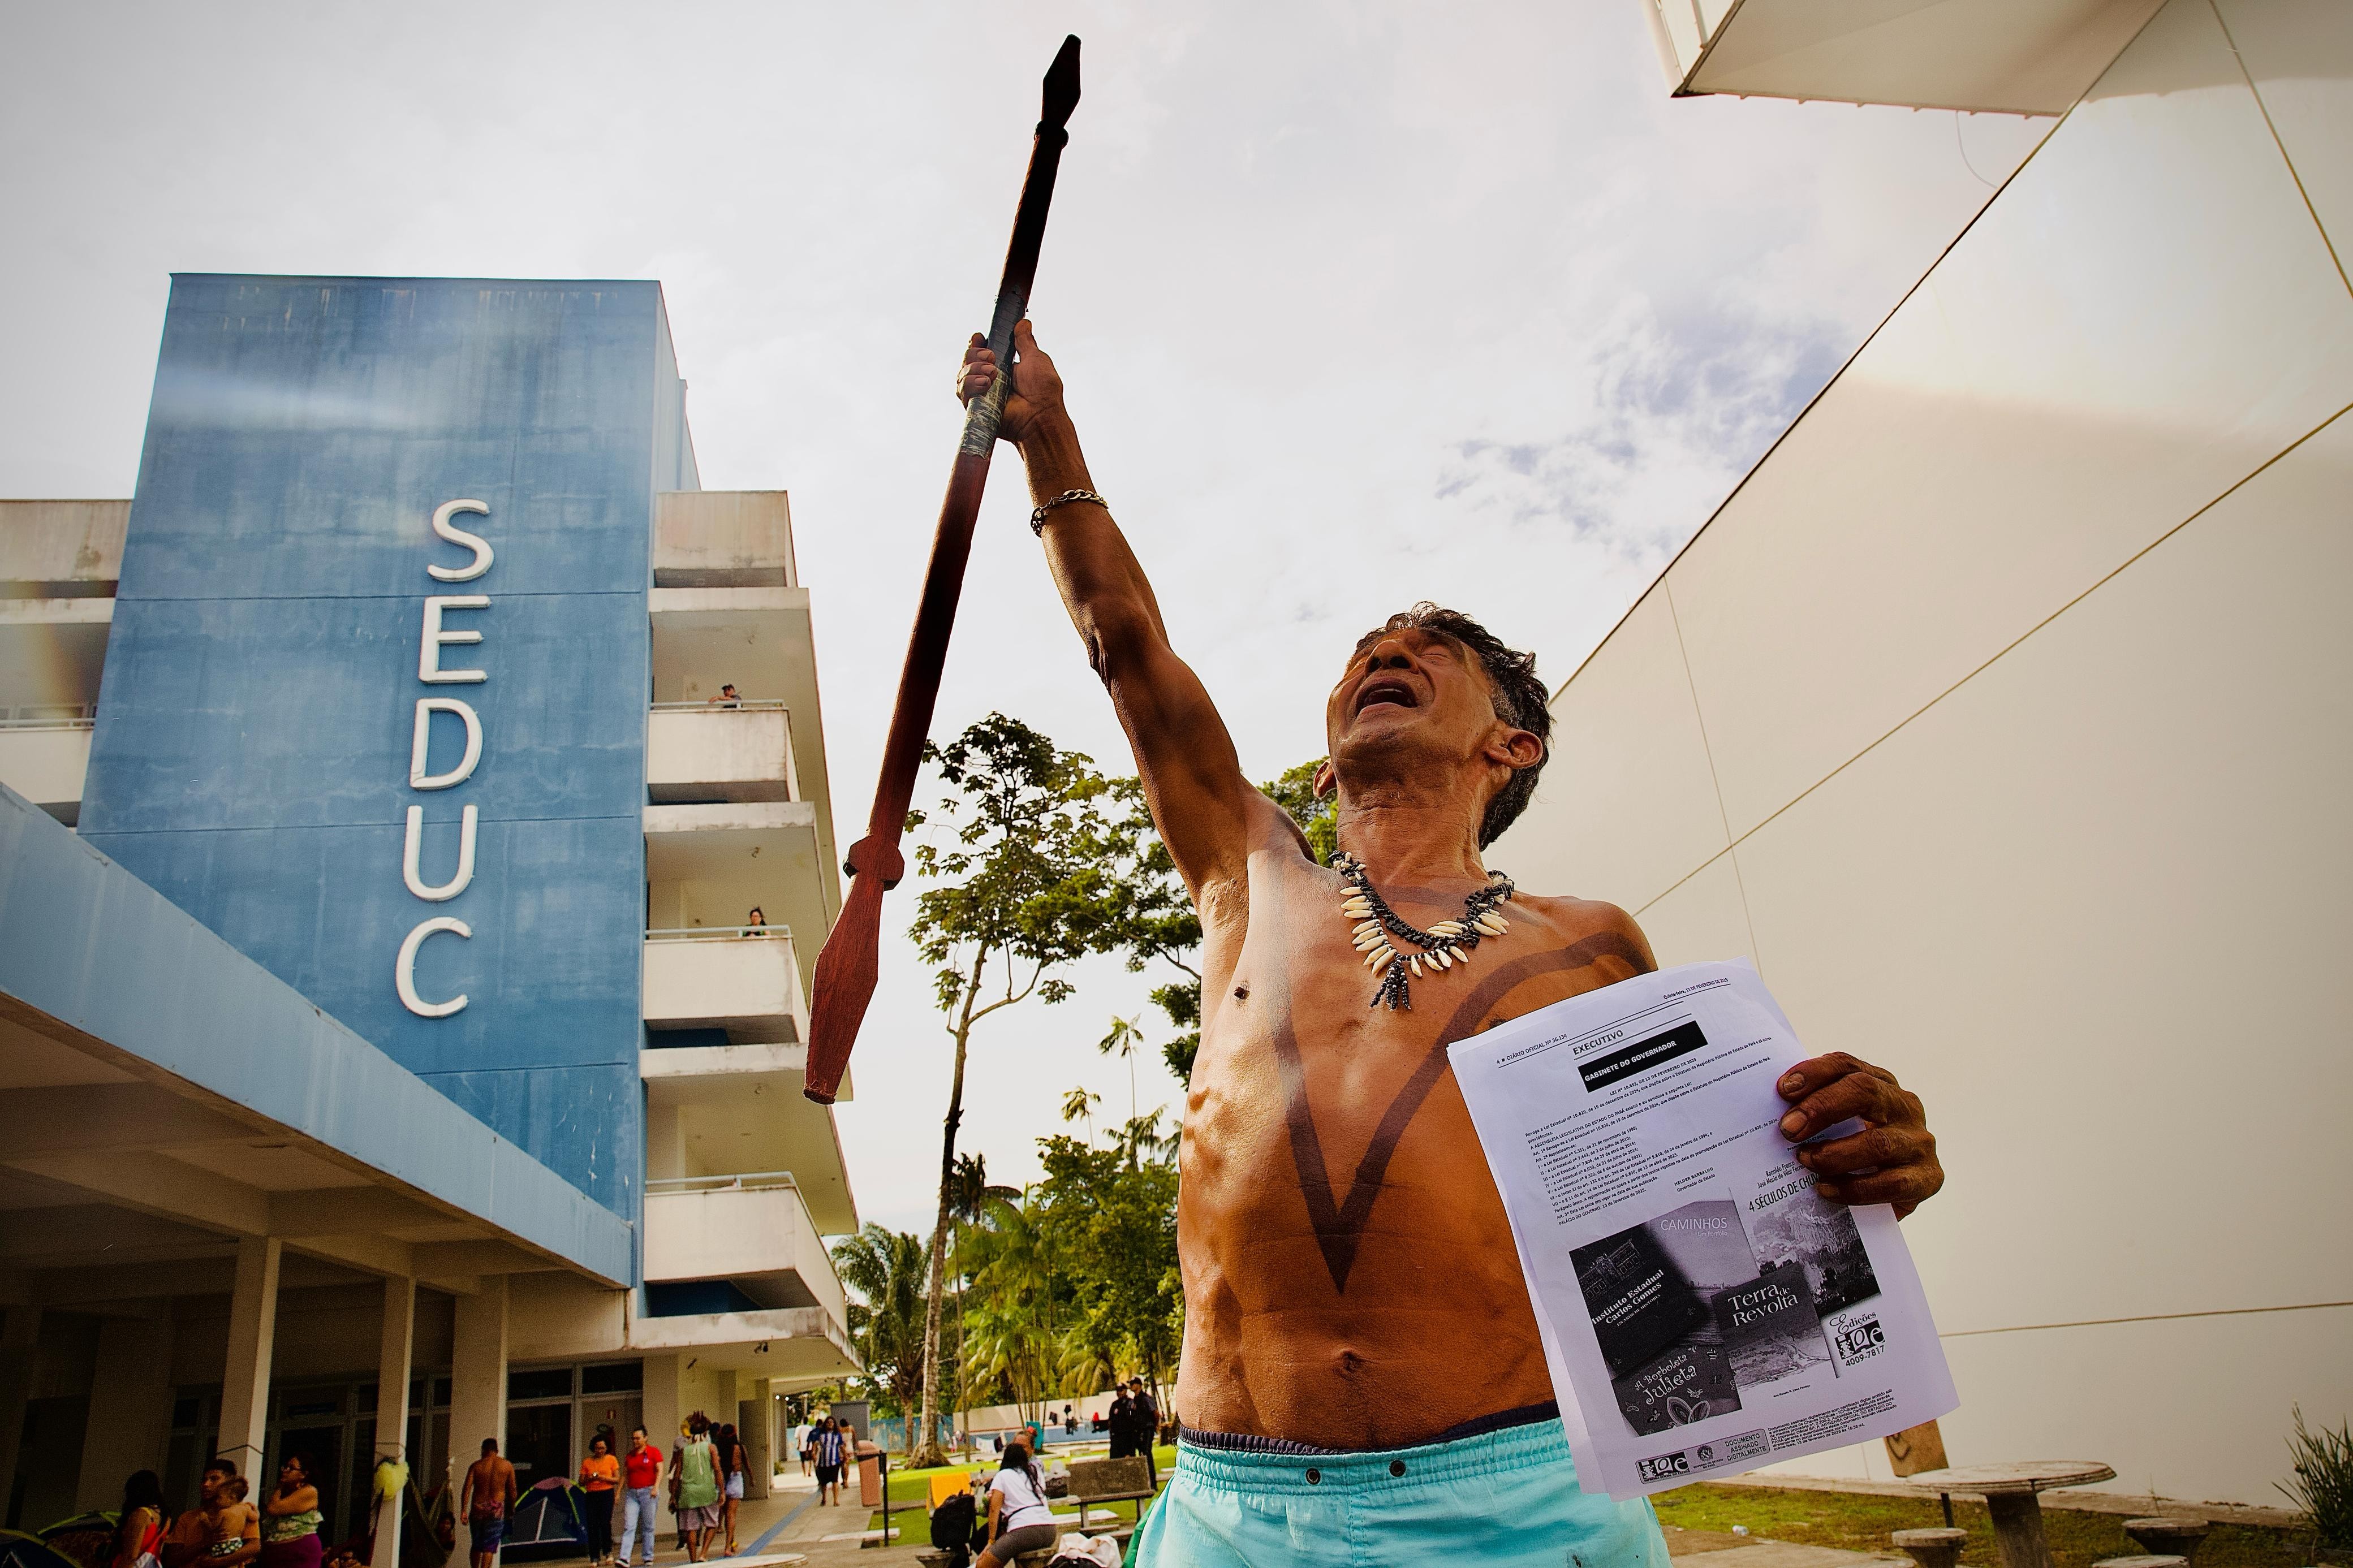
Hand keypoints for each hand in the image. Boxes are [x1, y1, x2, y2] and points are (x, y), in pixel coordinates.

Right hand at [956, 319, 1064, 443]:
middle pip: (967, 360)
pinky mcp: (976, 408)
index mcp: (1002, 367)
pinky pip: (962, 392)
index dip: (976, 343)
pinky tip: (986, 384)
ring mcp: (981, 394)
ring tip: (993, 373)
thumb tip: (1023, 322)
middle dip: (974, 354)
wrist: (1041, 416)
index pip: (980, 351)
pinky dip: (970, 384)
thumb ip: (1025, 342)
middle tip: (991, 357)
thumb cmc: (1043, 391)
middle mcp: (989, 380)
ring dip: (974, 369)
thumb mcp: (1035, 359)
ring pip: (962, 375)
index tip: (980, 336)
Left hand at [1775, 1052, 1942, 1217]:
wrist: (1892, 1194)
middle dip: (1822, 1108)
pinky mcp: (1928, 1177)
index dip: (1814, 1073)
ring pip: (1878, 1142)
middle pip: (1864, 1092)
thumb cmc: (1852, 1150)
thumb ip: (1811, 1111)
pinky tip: (1826, 1190)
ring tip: (1804, 1161)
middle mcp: (1904, 1106)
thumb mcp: (1835, 1125)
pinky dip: (1854, 1188)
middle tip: (1788, 1129)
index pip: (1846, 1066)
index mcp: (1880, 1083)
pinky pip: (1891, 1183)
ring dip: (1834, 1153)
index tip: (1782, 1089)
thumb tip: (1766, 1110)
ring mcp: (1919, 1141)